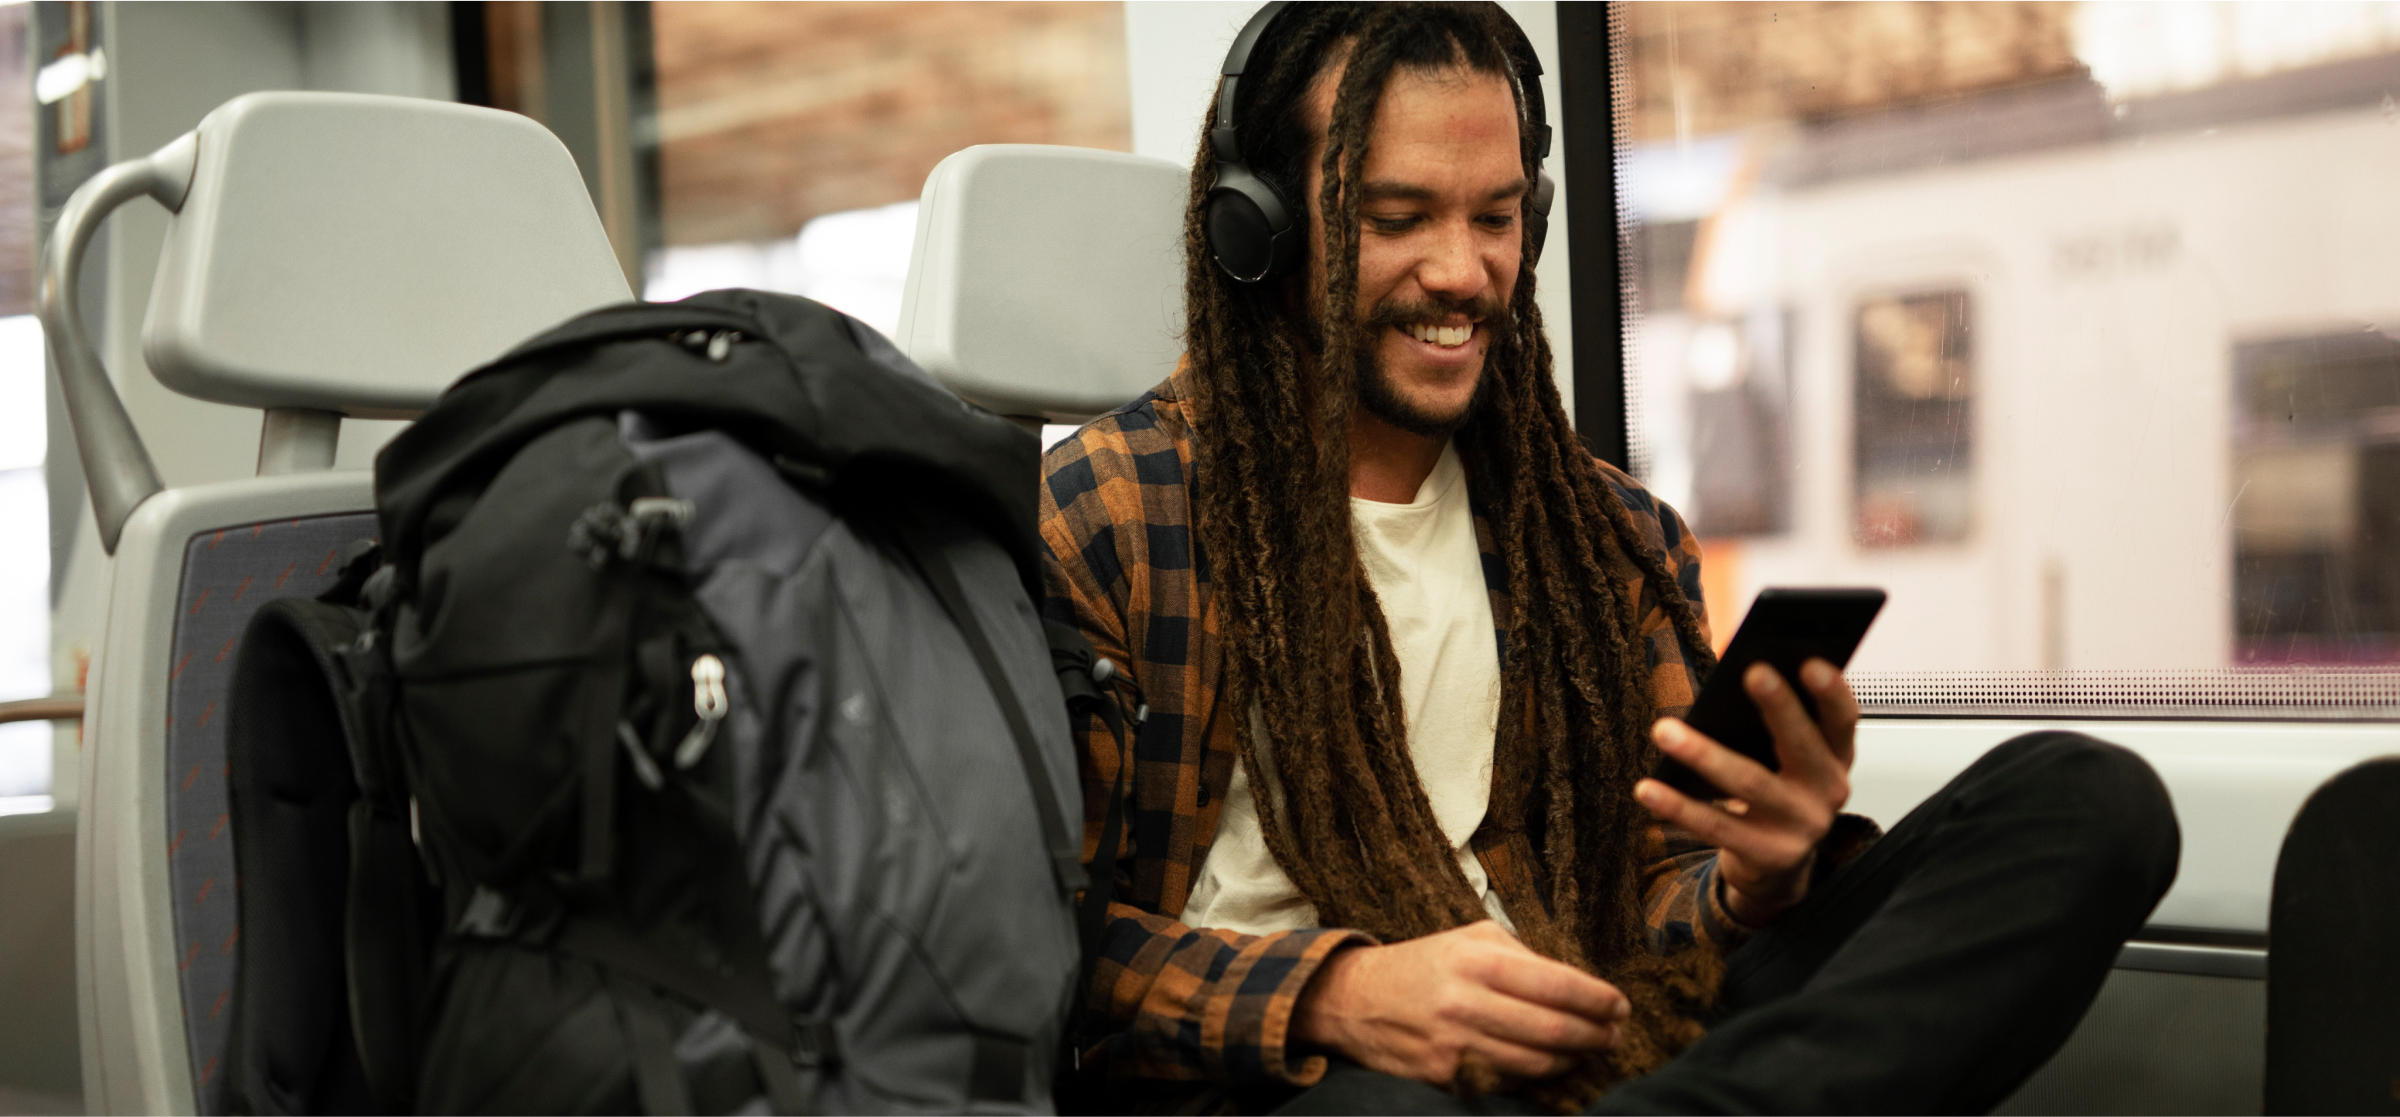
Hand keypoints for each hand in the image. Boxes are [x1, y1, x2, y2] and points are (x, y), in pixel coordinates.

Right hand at [1292, 921, 1627, 1085]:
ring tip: (1587, 1051)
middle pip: (1552, 1029)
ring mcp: (1453, 1043)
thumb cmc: (1425, 965)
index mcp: (1476, 959)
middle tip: (1614, 1035)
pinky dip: (1534, 1076)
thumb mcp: (1470, 938)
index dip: (1597, 999)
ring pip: (1535, 1062)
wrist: (1356, 999)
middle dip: (1595, 1035)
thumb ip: (1523, 955)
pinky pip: (1505, 1080)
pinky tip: (1548, 1064)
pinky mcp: (1443, 1075)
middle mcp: (1465, 1000)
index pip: (1556, 982)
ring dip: (1572, 1060)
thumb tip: (1578, 983)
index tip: (1620, 1006)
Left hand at [1635, 658, 1857, 926]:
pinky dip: (1678, 807)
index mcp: (1835, 758)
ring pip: (1749, 783)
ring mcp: (1799, 827)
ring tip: (1664, 729)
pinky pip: (1716, 826)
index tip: (1810, 662)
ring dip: (1704, 754)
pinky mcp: (1767, 855)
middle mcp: (1827, 792)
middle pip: (1801, 746)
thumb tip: (1731, 665)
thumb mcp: (1789, 757)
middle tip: (1751, 672)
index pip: (1843, 720)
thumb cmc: (1776, 792)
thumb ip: (1773, 717)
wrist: (1777, 865)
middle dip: (1778, 708)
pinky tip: (1647, 788)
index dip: (1831, 692)